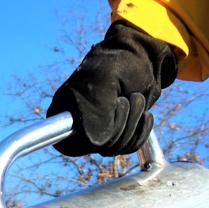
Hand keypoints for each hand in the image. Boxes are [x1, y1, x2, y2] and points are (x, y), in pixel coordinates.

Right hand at [47, 21, 177, 156]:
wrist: (143, 59)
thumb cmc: (119, 63)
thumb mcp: (103, 81)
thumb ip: (94, 111)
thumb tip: (93, 142)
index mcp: (63, 111)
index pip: (69, 143)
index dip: (94, 133)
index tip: (113, 105)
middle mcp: (77, 124)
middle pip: (97, 147)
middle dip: (120, 123)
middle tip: (126, 98)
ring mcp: (98, 131)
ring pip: (114, 148)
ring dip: (132, 124)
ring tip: (136, 99)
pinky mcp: (117, 134)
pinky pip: (128, 148)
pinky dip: (140, 132)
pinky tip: (145, 115)